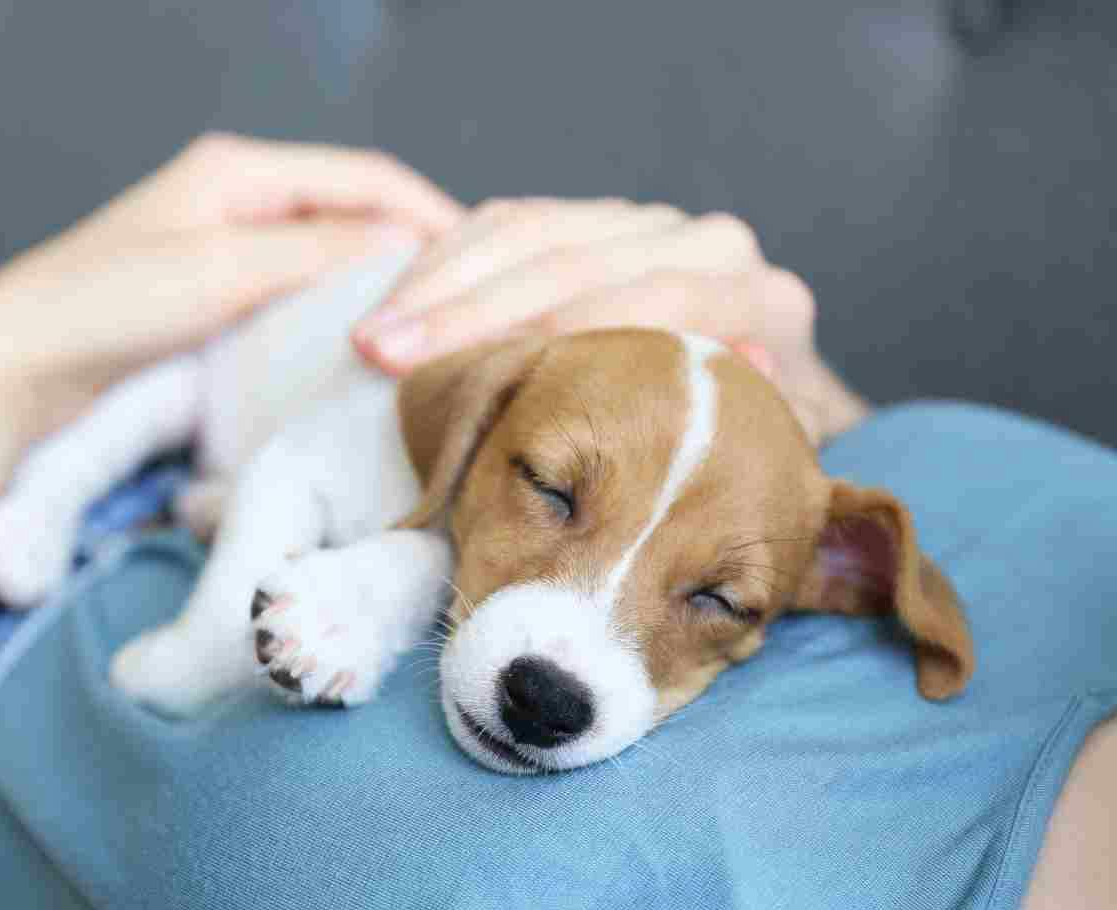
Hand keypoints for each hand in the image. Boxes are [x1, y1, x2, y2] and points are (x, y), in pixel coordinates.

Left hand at [0, 132, 460, 442]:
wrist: (16, 363)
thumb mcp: (222, 271)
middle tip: (465, 297)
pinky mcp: (214, 291)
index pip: (364, 176)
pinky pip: (298, 287)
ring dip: (377, 279)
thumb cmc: (104, 307)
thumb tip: (405, 249)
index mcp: (239, 169)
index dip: (428, 213)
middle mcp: (237, 195)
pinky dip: (338, 305)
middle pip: (351, 210)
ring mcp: (225, 243)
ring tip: (426, 320)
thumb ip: (316, 253)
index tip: (480, 261)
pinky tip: (362, 338)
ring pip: (328, 251)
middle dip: (411, 246)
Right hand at [351, 198, 866, 442]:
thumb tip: (729, 370)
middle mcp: (707, 244)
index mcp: (757, 300)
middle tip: (385, 356)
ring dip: (439, 288)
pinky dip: (444, 264)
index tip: (478, 378)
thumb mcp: (758, 469)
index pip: (647, 300)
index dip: (553, 336)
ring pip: (531, 233)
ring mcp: (645, 225)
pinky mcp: (590, 221)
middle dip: (468, 313)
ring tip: (370, 340)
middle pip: (574, 261)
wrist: (745, 416)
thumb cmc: (737, 465)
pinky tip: (395, 306)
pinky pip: (508, 223)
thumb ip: (754, 438)